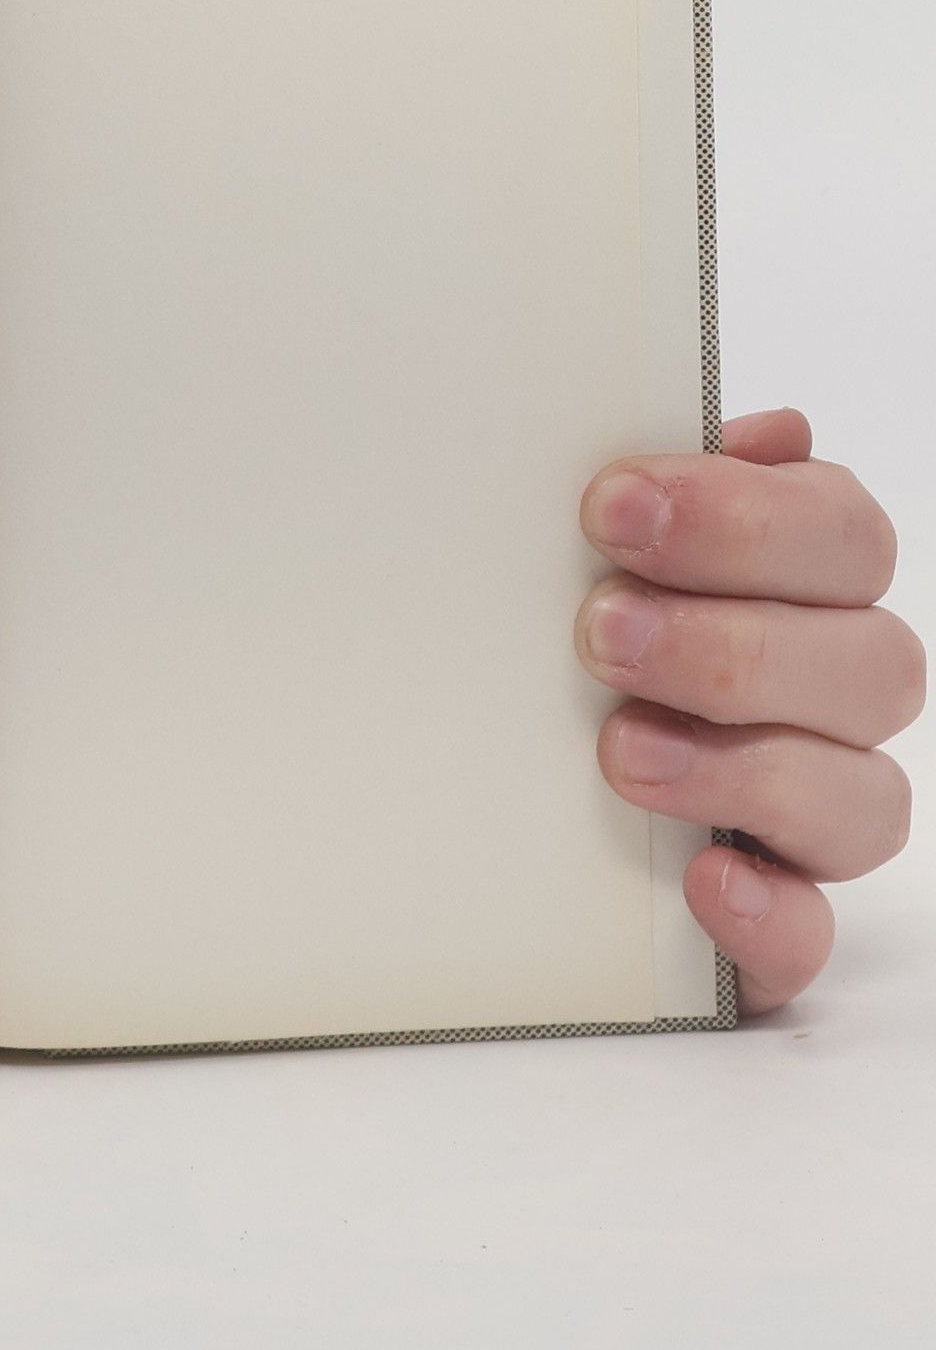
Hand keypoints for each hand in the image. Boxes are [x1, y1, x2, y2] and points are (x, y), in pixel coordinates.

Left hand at [577, 408, 919, 1013]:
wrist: (496, 769)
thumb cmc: (574, 620)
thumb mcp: (594, 544)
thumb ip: (670, 485)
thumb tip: (767, 431)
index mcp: (804, 585)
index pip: (843, 534)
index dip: (742, 516)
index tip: (610, 504)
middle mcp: (831, 697)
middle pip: (871, 665)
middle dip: (728, 642)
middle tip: (598, 630)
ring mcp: (809, 812)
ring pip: (861, 800)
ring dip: (742, 769)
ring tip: (620, 748)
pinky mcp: (771, 918)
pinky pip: (811, 934)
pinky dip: (768, 912)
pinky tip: (705, 877)